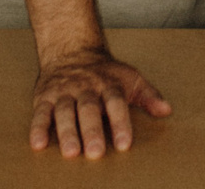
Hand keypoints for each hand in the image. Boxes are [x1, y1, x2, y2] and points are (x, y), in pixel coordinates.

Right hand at [29, 47, 171, 158]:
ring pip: (65, 112)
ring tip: (71, 152)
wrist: (71, 51)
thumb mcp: (130, 79)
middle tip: (95, 152)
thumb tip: (167, 110)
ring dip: (67, 132)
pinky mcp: (45, 97)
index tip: (124, 144)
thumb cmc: (105, 73)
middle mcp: (85, 88)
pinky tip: (38, 144)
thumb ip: (148, 95)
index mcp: (108, 85)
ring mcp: (64, 92)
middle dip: (92, 131)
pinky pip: (40, 112)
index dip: (120, 123)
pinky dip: (37, 128)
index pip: (116, 103)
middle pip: (89, 109)